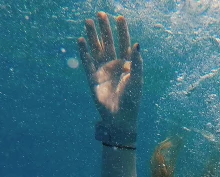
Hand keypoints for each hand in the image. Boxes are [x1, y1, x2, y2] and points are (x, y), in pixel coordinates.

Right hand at [78, 12, 142, 131]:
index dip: (122, 31)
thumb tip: (137, 43)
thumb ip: (137, 62)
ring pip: (97, 49)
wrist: (120, 119)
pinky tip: (81, 40)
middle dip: (105, 29)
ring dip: (93, 36)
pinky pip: (87, 62)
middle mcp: (114, 66)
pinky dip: (84, 52)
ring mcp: (103, 71)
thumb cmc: (132, 101)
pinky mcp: (93, 79)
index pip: (124, 43)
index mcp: (127, 65)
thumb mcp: (136, 80)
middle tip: (100, 14)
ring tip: (87, 21)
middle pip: (108, 43)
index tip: (119, 17)